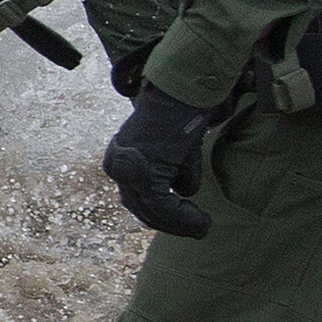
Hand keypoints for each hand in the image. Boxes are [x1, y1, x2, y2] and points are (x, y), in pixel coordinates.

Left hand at [102, 83, 219, 236]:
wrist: (183, 92)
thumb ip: (175, 172)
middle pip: (142, 207)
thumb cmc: (182, 116)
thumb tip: (185, 194)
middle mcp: (117, 164)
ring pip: (153, 210)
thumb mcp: (177, 151)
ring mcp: (126, 169)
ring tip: (204, 226)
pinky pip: (162, 205)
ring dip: (182, 224)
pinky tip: (203, 221)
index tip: (188, 223)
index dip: (162, 215)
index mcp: (120, 158)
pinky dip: (184, 217)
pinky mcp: (142, 171)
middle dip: (172, 223)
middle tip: (199, 229)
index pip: (136, 198)